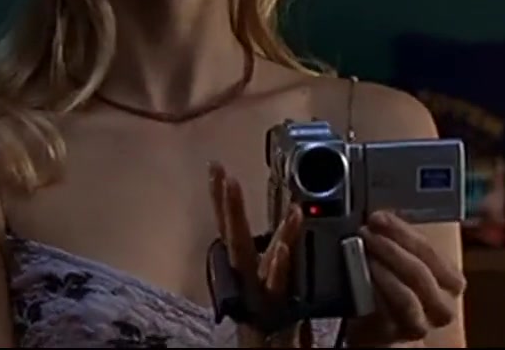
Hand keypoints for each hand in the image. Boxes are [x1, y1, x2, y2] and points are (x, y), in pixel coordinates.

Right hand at [208, 162, 311, 347]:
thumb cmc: (279, 338)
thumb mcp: (279, 298)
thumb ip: (281, 272)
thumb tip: (286, 242)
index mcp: (251, 280)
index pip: (235, 233)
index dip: (225, 203)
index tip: (217, 171)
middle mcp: (249, 289)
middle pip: (234, 239)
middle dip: (226, 205)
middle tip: (220, 172)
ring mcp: (258, 302)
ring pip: (249, 258)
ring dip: (240, 222)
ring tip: (234, 189)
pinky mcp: (275, 319)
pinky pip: (276, 290)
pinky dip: (276, 268)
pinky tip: (280, 247)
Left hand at [349, 211, 466, 346]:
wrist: (381, 332)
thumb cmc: (395, 292)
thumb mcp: (403, 264)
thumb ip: (400, 244)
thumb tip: (381, 219)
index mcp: (450, 279)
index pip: (428, 248)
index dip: (402, 231)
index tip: (379, 218)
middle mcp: (444, 303)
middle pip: (420, 270)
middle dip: (391, 248)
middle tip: (368, 234)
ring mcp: (426, 322)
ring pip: (409, 295)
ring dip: (385, 271)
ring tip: (366, 255)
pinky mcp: (405, 335)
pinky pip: (391, 316)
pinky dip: (379, 294)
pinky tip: (365, 280)